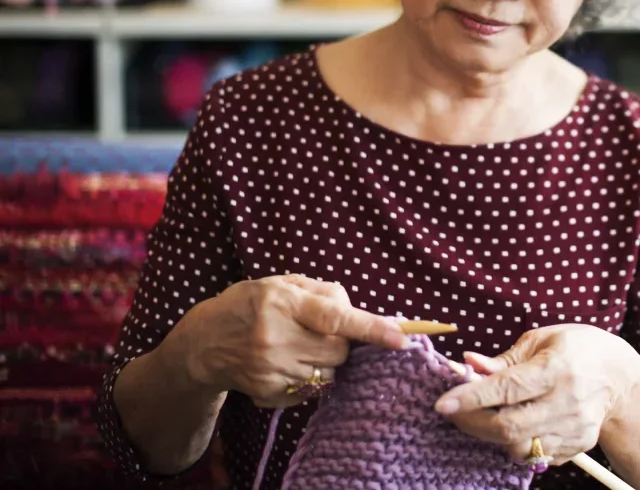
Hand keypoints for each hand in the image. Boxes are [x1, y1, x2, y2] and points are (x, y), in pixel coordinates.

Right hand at [167, 274, 408, 407]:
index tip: (400, 336)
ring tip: (300, 345)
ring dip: (327, 359)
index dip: (370, 328)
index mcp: (281, 303)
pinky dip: (310, 376)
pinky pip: (312, 389)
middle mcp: (276, 338)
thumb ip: (322, 291)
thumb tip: (356, 309)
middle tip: (320, 331)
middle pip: (340, 350)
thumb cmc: (249, 305)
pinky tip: (287, 362)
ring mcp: (272, 370)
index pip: (334, 317)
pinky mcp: (269, 393)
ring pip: (330, 371)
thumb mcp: (280, 283)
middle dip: (343, 341)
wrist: (203, 345)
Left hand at [433, 324, 639, 464]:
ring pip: (518, 447)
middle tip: (454, 411)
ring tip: (483, 416)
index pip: (507, 388)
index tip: (443, 403)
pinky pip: (534, 454)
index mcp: (557, 368)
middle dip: (472, 422)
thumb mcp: (543, 340)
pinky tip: (512, 424)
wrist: (621, 378)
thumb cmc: (578, 350)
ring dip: (491, 434)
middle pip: (508, 427)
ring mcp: (573, 429)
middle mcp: (566, 402)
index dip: (472, 397)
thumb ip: (505, 359)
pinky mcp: (576, 447)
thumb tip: (468, 365)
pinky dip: (515, 443)